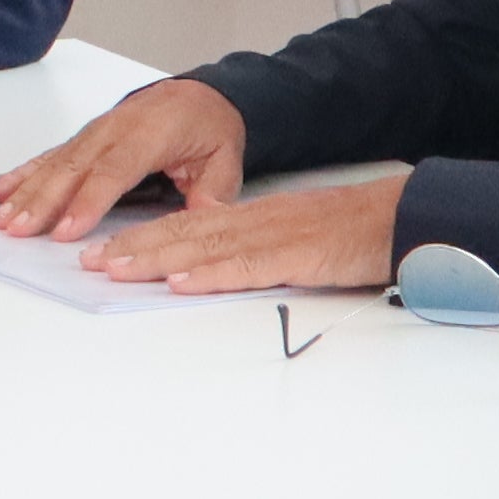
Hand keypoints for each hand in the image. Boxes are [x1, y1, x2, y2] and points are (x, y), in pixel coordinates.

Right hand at [0, 80, 249, 241]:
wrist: (197, 95)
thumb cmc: (207, 125)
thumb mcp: (224, 159)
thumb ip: (212, 192)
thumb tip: (205, 219)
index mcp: (149, 134)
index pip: (114, 170)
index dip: (88, 201)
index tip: (68, 230)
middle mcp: (114, 129)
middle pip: (73, 168)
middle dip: (42, 201)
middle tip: (19, 229)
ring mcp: (93, 132)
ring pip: (54, 164)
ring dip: (24, 192)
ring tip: (0, 217)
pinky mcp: (81, 139)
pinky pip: (47, 157)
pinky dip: (19, 174)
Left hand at [74, 170, 406, 296]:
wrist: (408, 218)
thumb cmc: (358, 234)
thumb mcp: (298, 239)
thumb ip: (258, 251)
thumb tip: (217, 268)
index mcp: (257, 217)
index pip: (190, 226)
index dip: (144, 238)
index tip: (106, 252)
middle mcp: (258, 222)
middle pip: (185, 234)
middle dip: (133, 248)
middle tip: (89, 263)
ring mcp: (277, 237)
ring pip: (205, 247)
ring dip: (156, 259)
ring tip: (115, 269)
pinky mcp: (299, 257)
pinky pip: (247, 266)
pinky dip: (210, 274)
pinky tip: (180, 280)